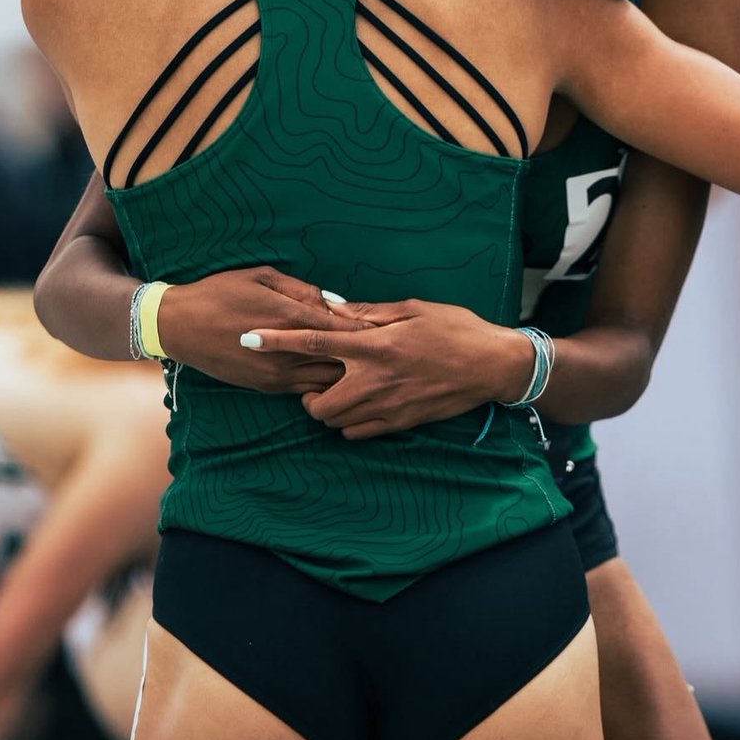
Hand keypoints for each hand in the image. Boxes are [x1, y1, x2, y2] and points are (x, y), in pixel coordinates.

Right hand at [158, 266, 372, 394]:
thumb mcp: (262, 277)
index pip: (340, 329)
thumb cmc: (220, 292)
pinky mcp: (266, 387)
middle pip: (339, 360)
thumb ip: (302, 290)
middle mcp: (285, 351)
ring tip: (366, 368)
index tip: (384, 327)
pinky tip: (333, 376)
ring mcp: (276, 374)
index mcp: (288, 318)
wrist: (179, 325)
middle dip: (362, 356)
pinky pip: (305, 390)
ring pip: (325, 381)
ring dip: (345, 375)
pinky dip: (322, 383)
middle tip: (383, 351)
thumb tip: (335, 301)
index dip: (365, 329)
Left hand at [242, 298, 532, 437]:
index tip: (247, 339)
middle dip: (306, 394)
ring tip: (342, 389)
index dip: (275, 340)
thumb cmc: (455, 328)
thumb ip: (366, 312)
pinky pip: (358, 434)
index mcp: (374, 344)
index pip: (312, 340)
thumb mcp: (412, 309)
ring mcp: (388, 407)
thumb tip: (329, 305)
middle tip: (317, 379)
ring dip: (329, 408)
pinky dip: (351, 423)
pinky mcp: (401, 424)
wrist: (493, 366)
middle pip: (316, 401)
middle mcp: (375, 379)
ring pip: (335, 422)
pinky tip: (362, 404)